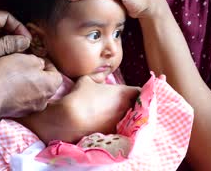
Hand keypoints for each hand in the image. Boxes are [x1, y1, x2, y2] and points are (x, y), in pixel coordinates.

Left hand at [0, 9, 31, 85]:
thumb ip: (9, 45)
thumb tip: (26, 41)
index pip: (8, 18)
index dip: (20, 29)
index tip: (28, 41)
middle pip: (3, 25)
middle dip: (15, 36)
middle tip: (26, 48)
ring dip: (7, 44)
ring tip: (17, 55)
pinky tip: (5, 59)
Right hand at [0, 54, 61, 117]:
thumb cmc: (8, 76)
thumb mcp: (26, 58)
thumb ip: (38, 60)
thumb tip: (39, 64)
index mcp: (51, 85)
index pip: (55, 71)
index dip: (45, 62)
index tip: (34, 56)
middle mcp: (45, 100)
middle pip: (44, 82)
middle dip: (35, 73)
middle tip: (22, 64)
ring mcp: (31, 109)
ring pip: (33, 91)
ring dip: (26, 82)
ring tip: (12, 74)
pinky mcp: (18, 113)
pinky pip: (22, 99)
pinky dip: (17, 92)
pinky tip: (6, 85)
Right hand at [24, 76, 139, 142]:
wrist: (69, 119)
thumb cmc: (79, 96)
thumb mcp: (87, 80)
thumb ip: (98, 77)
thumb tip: (101, 76)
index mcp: (123, 93)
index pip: (141, 92)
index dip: (139, 93)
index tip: (133, 94)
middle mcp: (125, 109)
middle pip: (136, 107)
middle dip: (132, 105)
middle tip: (124, 104)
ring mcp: (120, 123)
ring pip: (128, 119)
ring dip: (124, 116)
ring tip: (112, 115)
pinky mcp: (112, 135)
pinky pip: (119, 129)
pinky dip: (115, 127)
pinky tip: (104, 125)